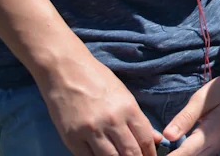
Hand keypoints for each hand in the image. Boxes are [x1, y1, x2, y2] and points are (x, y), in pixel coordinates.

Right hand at [39, 52, 159, 155]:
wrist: (65, 71)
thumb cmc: (97, 79)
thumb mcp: (123, 94)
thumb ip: (138, 119)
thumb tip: (155, 139)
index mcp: (128, 108)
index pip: (144, 139)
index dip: (150, 153)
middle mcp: (112, 121)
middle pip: (130, 152)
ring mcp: (91, 131)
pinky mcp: (71, 138)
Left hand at [160, 57, 219, 154]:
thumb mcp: (202, 99)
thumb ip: (185, 117)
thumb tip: (167, 136)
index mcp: (211, 134)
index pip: (183, 154)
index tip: (154, 155)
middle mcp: (215, 145)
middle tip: (152, 152)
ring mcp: (216, 147)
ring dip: (178, 155)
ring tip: (161, 151)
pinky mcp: (214, 145)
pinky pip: (197, 154)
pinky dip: (184, 153)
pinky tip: (173, 149)